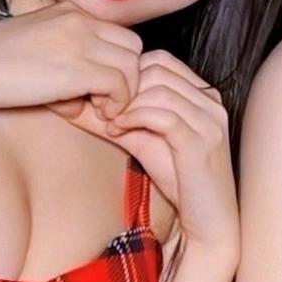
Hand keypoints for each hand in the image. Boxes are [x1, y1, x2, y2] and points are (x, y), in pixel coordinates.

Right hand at [0, 2, 142, 127]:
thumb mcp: (33, 49)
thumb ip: (62, 58)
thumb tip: (81, 94)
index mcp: (67, 11)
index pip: (116, 35)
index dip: (113, 64)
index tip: (95, 88)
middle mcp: (78, 20)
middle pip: (132, 47)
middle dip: (125, 77)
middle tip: (101, 100)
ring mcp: (80, 41)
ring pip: (133, 66)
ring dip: (120, 93)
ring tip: (93, 108)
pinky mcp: (79, 67)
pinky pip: (121, 86)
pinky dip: (114, 104)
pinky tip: (89, 113)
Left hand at [92, 52, 235, 258]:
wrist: (208, 221)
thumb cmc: (179, 180)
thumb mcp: (140, 140)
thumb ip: (112, 119)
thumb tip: (70, 102)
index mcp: (202, 95)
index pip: (160, 60)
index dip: (127, 73)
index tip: (105, 96)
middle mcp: (211, 102)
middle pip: (157, 69)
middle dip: (124, 86)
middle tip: (102, 108)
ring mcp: (210, 121)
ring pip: (158, 89)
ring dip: (126, 104)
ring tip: (111, 124)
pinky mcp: (202, 142)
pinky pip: (163, 115)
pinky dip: (134, 119)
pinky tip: (119, 131)